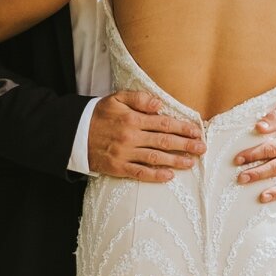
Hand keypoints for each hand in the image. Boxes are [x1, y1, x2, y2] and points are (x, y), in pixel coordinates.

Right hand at [88, 91, 205, 182]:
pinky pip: (140, 173)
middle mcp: (131, 137)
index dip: (183, 128)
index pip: (164, 123)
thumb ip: (139, 98)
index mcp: (133, 119)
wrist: (73, 133)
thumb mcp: (116, 98)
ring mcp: (125, 154)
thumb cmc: (98, 114)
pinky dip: (155, 175)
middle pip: (164, 142)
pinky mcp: (118, 167)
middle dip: (186, 145)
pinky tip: (169, 176)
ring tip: (191, 163)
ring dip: (176, 161)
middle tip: (202, 148)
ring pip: (155, 158)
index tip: (198, 131)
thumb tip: (160, 104)